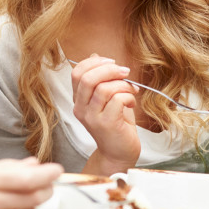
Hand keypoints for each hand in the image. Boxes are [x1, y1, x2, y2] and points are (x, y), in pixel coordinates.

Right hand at [71, 55, 139, 173]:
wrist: (120, 152)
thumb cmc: (117, 124)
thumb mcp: (106, 98)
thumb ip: (100, 79)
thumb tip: (96, 56)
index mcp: (78, 100)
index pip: (77, 73)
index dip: (94, 62)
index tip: (111, 63)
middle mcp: (80, 108)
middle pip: (88, 78)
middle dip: (110, 70)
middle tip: (125, 72)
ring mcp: (92, 117)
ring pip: (104, 88)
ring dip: (123, 85)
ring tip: (131, 91)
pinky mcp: (106, 124)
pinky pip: (117, 100)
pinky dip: (128, 97)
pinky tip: (132, 103)